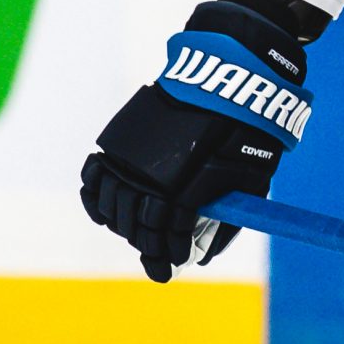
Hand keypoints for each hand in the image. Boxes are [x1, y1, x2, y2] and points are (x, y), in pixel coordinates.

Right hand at [79, 1, 312, 281]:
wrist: (226, 75)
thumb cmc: (246, 131)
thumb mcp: (249, 180)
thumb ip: (225, 216)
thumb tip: (206, 253)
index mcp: (188, 192)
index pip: (171, 237)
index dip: (171, 256)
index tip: (173, 267)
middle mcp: (154, 177)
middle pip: (139, 227)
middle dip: (149, 246)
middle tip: (157, 256)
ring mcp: (132, 158)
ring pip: (113, 208)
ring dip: (124, 226)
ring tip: (135, 234)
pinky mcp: (119, 140)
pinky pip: (93, 177)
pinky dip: (96, 198)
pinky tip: (104, 212)